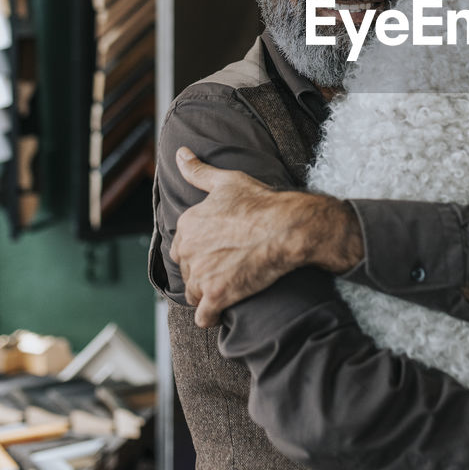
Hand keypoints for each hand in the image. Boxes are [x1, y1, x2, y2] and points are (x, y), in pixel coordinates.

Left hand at [170, 147, 362, 325]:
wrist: (288, 227)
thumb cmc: (261, 202)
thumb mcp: (227, 181)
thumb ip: (198, 170)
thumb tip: (180, 153)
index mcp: (187, 223)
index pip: (183, 246)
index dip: (201, 250)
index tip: (219, 250)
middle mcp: (188, 249)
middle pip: (187, 271)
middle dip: (203, 272)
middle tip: (227, 268)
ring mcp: (201, 274)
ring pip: (194, 293)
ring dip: (207, 294)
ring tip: (230, 286)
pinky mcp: (216, 296)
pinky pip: (204, 317)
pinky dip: (211, 316)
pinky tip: (223, 310)